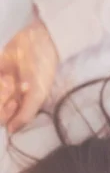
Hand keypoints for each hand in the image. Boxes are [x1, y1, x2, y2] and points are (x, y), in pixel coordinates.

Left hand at [0, 16, 58, 132]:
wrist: (38, 41)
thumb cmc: (41, 70)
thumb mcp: (37, 95)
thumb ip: (25, 115)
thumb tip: (11, 131)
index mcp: (21, 107)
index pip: (3, 119)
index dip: (4, 112)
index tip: (13, 102)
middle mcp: (10, 97)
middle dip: (1, 96)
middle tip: (11, 83)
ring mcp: (3, 84)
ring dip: (0, 86)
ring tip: (8, 75)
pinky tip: (4, 69)